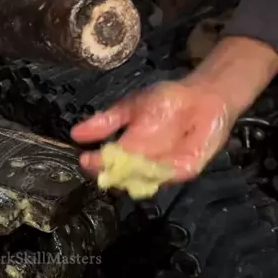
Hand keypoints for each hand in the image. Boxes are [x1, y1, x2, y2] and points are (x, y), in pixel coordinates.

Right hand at [71, 80, 232, 183]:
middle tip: (105, 168)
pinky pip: (169, 175)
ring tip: (125, 167)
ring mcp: (164, 168)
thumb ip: (108, 120)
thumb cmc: (166, 100)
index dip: (97, 162)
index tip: (84, 159)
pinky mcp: (185, 169)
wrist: (202, 97)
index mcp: (129, 147)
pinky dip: (159, 172)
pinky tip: (150, 166)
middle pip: (124, 175)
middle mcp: (144, 162)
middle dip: (114, 173)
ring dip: (134, 175)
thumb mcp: (131, 107)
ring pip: (144, 179)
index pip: (108, 161)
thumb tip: (75, 133)